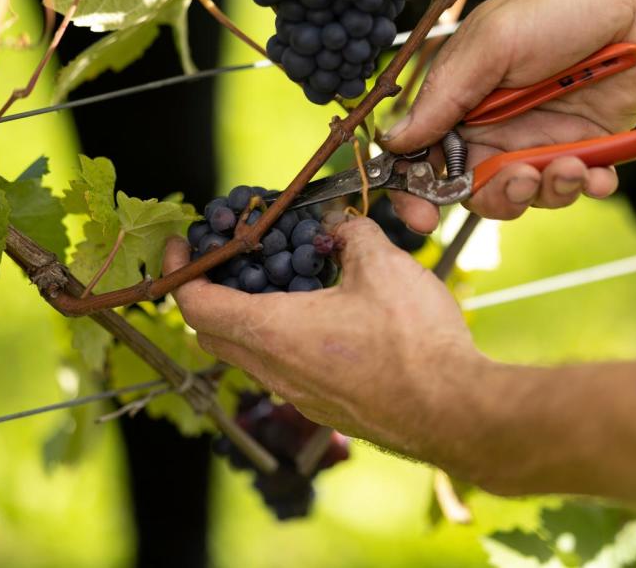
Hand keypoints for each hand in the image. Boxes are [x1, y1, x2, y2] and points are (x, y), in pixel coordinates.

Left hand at [166, 216, 490, 472]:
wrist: (454, 409)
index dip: (181, 272)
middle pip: (214, 333)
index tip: (186, 247)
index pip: (195, 304)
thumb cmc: (413, 341)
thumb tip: (342, 225)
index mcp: (273, 331)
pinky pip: (287, 372)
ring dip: (254, 318)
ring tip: (287, 283)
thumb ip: (352, 235)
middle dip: (212, 293)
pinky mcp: (327, 410)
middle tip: (233, 261)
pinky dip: (288, 341)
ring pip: (252, 355)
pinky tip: (329, 319)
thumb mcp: (382, 265)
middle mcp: (275, 371)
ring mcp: (300, 397)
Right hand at [382, 0, 635, 231]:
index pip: (423, 154)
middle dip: (497, 195)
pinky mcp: (585, 146)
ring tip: (573, 165)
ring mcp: (541, 137)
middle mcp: (496, 123)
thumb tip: (392, 141)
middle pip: (474, 188)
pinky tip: (600, 171)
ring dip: (547, 191)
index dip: (415, 190)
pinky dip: (587, 186)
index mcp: (463, 97)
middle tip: (523, 179)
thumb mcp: (492, 44)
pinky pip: (576, 187)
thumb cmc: (561, 7)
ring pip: (526, 194)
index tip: (422, 217)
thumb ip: (445, 96)